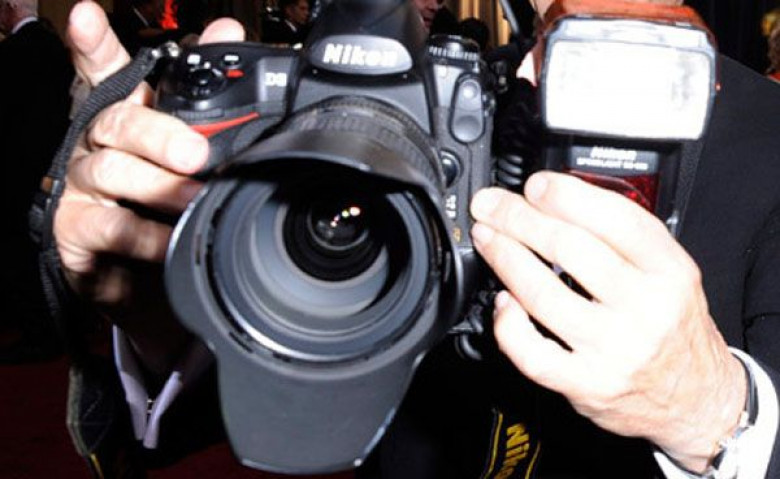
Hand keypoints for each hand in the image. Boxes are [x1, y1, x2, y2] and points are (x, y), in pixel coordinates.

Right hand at [55, 2, 243, 374]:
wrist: (146, 270)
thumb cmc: (167, 198)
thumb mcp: (188, 147)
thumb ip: (206, 94)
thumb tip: (229, 32)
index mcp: (127, 114)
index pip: (104, 69)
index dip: (94, 44)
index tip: (88, 17)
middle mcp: (97, 141)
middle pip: (117, 121)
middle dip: (158, 134)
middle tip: (195, 154)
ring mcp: (82, 184)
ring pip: (112, 171)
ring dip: (156, 186)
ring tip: (192, 199)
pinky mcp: (76, 228)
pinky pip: (108, 227)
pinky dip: (141, 235)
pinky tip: (165, 242)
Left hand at [469, 172, 746, 472]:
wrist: (696, 396)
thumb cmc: (674, 327)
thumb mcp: (671, 272)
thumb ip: (625, 237)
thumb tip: (558, 201)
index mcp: (670, 272)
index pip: (615, 219)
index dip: (566, 196)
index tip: (534, 185)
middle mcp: (645, 309)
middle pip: (569, 248)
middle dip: (518, 218)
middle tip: (492, 206)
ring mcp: (614, 349)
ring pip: (542, 294)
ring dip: (504, 258)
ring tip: (488, 239)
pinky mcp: (586, 383)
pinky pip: (532, 352)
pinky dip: (507, 323)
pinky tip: (503, 303)